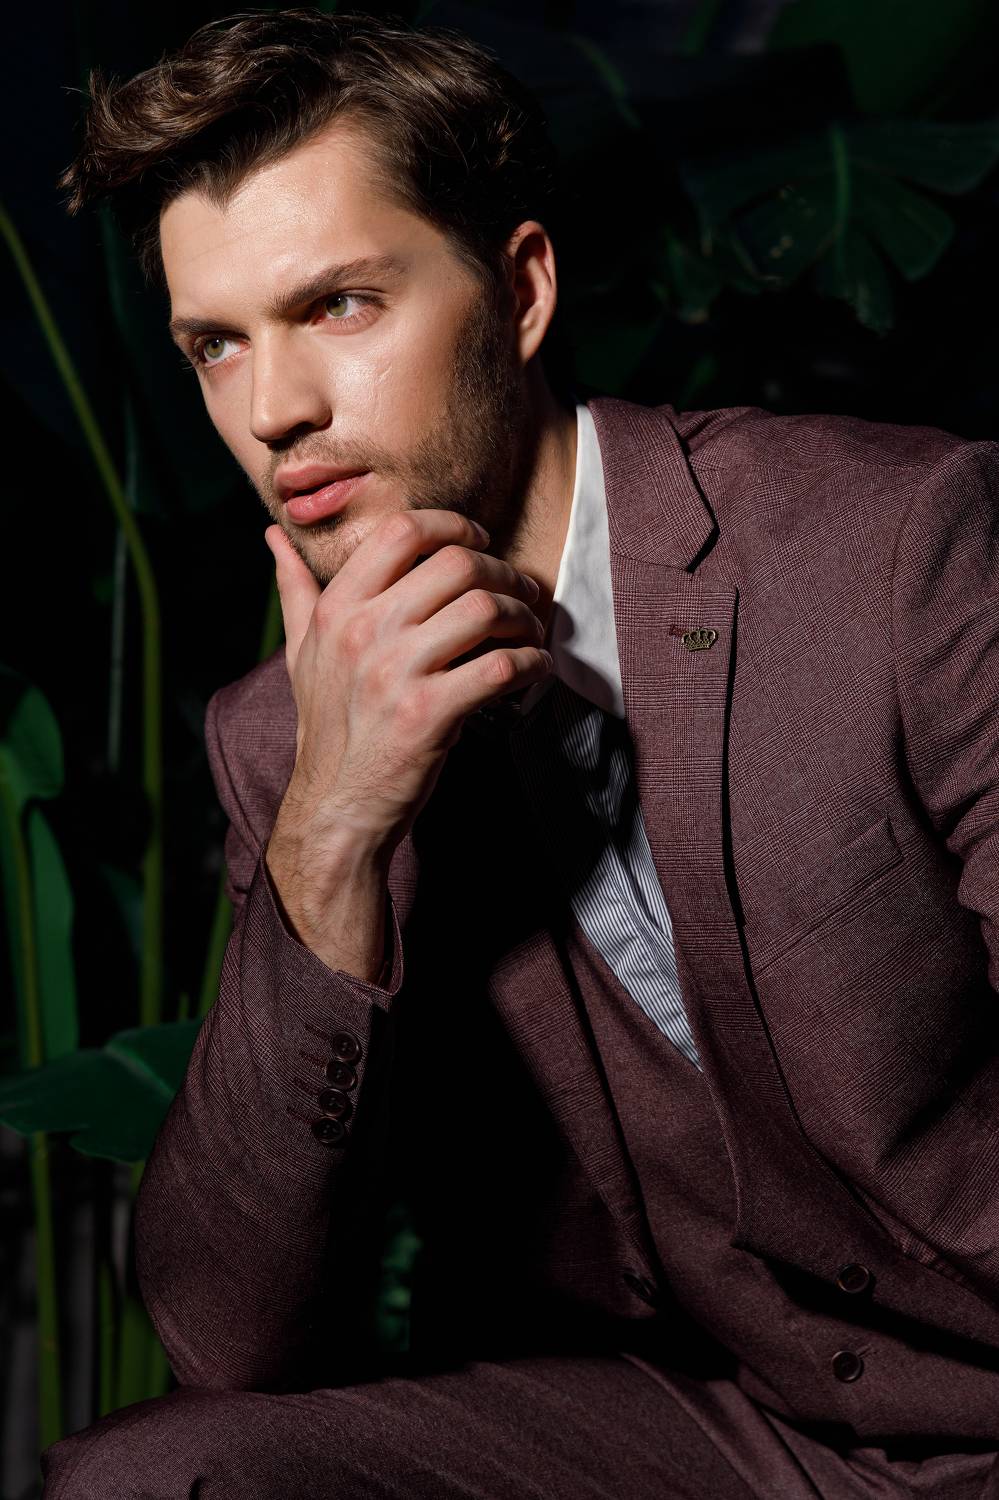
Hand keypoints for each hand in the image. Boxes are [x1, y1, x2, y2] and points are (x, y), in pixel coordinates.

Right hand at [266, 509, 550, 865]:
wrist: (336, 805)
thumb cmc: (327, 727)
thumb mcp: (301, 653)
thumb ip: (295, 590)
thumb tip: (273, 536)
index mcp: (337, 609)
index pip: (402, 531)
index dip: (453, 525)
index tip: (480, 540)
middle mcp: (364, 632)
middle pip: (457, 564)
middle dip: (503, 572)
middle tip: (521, 590)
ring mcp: (396, 672)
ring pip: (485, 609)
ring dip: (523, 617)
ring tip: (529, 631)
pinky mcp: (429, 713)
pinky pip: (500, 667)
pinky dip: (530, 663)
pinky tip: (533, 669)